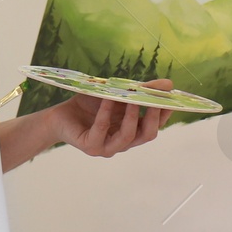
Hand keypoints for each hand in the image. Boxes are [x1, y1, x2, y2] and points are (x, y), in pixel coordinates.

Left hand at [52, 78, 174, 157]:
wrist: (61, 117)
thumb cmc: (90, 106)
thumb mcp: (117, 95)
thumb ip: (139, 90)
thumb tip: (167, 83)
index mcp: (132, 131)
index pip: (155, 126)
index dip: (165, 113)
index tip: (171, 97)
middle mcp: (123, 142)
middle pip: (147, 135)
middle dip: (154, 117)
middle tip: (156, 99)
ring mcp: (107, 147)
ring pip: (127, 136)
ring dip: (132, 117)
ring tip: (133, 99)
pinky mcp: (91, 146)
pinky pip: (101, 131)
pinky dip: (106, 114)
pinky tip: (108, 99)